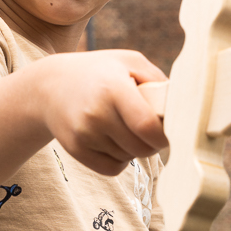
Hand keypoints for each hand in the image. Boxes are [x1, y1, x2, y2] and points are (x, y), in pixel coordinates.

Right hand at [34, 50, 168, 175]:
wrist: (48, 86)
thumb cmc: (98, 71)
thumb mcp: (127, 61)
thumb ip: (157, 79)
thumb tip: (182, 105)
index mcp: (113, 89)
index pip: (148, 127)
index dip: (163, 135)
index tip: (166, 129)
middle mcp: (96, 113)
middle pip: (141, 148)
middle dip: (152, 143)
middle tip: (148, 129)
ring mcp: (83, 133)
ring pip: (128, 158)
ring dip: (134, 149)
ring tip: (124, 128)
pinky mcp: (75, 149)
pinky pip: (112, 169)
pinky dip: (119, 160)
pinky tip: (114, 142)